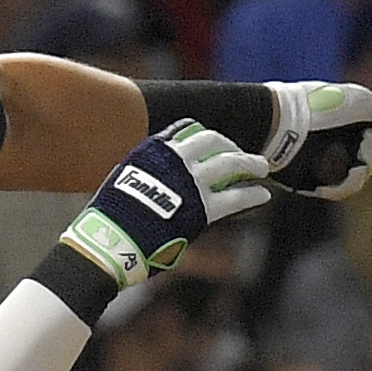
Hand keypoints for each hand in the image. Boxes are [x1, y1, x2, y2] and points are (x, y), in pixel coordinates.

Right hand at [61, 121, 270, 288]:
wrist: (109, 242)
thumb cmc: (110, 220)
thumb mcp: (123, 182)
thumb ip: (145, 174)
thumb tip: (156, 180)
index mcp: (153, 148)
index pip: (187, 129)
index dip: (206, 135)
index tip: (215, 141)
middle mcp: (175, 159)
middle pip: (213, 141)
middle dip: (231, 146)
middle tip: (242, 154)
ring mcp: (191, 182)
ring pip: (231, 164)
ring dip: (249, 164)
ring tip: (262, 167)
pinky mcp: (203, 208)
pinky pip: (236, 196)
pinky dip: (252, 194)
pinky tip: (263, 194)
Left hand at [265, 81, 371, 198]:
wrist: (283, 126)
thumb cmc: (320, 107)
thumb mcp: (363, 102)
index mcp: (353, 121)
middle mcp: (342, 141)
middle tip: (362, 144)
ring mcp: (330, 161)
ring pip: (361, 178)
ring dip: (359, 172)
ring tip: (350, 162)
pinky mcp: (316, 179)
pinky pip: (342, 190)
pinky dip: (341, 186)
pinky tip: (332, 179)